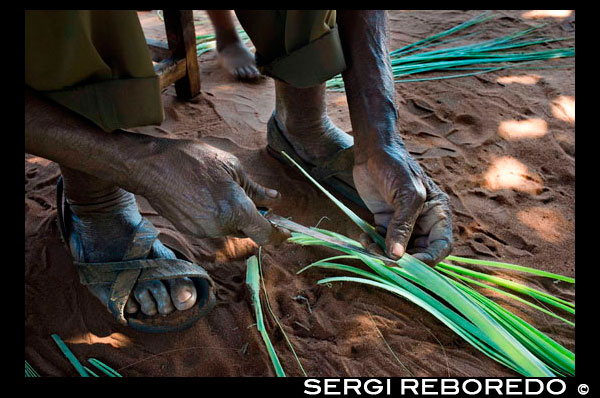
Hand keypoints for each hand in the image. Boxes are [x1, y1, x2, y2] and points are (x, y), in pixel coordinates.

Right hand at [132, 138, 288, 245]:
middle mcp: (220, 227)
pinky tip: (209, 195)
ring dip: (235, 215)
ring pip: (230, 229)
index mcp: (235, 210)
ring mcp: (204, 231)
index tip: (286, 231)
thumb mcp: (232, 166)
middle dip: (254, 217)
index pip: (264, 234)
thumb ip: (255, 188)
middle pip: (247, 230)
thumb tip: (273, 199)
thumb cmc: (193, 160)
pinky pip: (214, 227)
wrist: (153, 166)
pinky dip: (219, 215)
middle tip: (256, 199)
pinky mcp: (191, 231)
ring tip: (223, 189)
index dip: (278, 235)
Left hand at [353, 142, 452, 265]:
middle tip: (382, 259)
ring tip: (368, 245)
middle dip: (401, 260)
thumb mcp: (406, 196)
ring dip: (383, 254)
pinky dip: (373, 246)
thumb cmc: (396, 167)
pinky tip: (363, 237)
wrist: (372, 151)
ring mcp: (404, 223)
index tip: (407, 264)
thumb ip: (403, 226)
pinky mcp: (386, 222)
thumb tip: (397, 256)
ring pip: (398, 251)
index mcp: (437, 214)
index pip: (441, 246)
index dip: (427, 260)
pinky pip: (383, 243)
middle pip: (419, 254)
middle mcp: (424, 222)